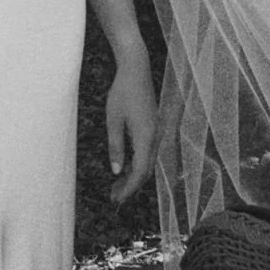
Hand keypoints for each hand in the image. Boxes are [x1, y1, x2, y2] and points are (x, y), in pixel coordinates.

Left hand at [106, 46, 158, 204]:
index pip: (140, 172)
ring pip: (148, 163)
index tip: (117, 199)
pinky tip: (125, 167)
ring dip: (133, 176)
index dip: (129, 188)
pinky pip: (148, 153)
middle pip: (146, 171)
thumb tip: (117, 171)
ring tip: (116, 186)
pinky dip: (137, 164)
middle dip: (131, 186)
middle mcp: (155, 137)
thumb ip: (115, 146)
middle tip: (113, 197)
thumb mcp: (113, 120)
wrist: (136, 70)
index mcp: (146, 137)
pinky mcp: (154, 128)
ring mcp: (156, 132)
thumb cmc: (122, 92)